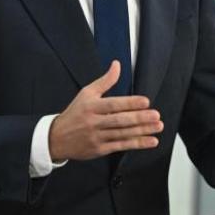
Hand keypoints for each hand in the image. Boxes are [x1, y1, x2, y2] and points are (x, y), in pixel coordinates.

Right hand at [48, 61, 162, 160]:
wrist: (56, 138)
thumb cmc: (75, 113)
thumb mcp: (87, 93)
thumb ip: (105, 81)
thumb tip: (117, 64)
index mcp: (91, 106)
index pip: (113, 104)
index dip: (130, 103)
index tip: (146, 101)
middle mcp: (94, 122)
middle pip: (119, 120)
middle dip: (139, 118)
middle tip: (156, 115)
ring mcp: (97, 137)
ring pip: (122, 134)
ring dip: (142, 131)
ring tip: (158, 126)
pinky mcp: (100, 149)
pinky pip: (121, 146)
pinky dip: (137, 144)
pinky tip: (150, 141)